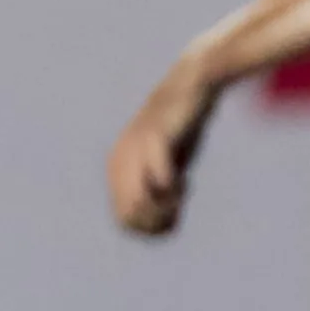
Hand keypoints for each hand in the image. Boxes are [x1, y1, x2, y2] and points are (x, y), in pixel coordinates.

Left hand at [108, 61, 220, 236]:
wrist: (193, 84)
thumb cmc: (182, 128)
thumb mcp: (168, 164)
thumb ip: (156, 190)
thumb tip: (157, 226)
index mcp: (117, 170)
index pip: (125, 222)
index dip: (152, 227)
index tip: (173, 210)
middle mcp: (118, 162)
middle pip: (131, 219)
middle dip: (158, 221)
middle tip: (179, 207)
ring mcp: (133, 150)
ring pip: (138, 205)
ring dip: (165, 209)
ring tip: (181, 195)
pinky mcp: (153, 139)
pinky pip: (159, 181)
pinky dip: (173, 189)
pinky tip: (185, 182)